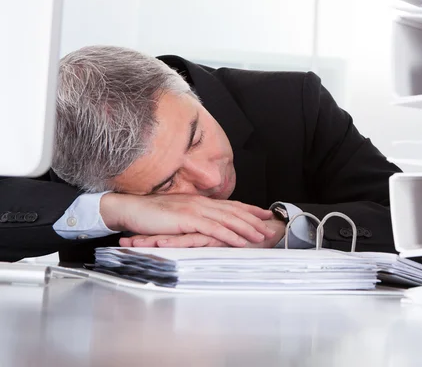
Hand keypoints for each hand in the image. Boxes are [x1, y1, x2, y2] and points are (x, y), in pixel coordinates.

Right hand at [101, 193, 275, 247]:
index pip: (229, 204)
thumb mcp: (175, 214)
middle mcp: (201, 203)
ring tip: (262, 236)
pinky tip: (241, 241)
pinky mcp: (188, 219)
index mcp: (199, 201)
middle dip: (254, 219)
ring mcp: (195, 210)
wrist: (130, 208)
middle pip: (234, 211)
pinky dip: (230, 235)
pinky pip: (214, 228)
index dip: (248, 208)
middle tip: (270, 227)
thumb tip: (203, 224)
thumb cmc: (150, 214)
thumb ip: (191, 217)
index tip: (263, 213)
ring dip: (247, 228)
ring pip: (228, 219)